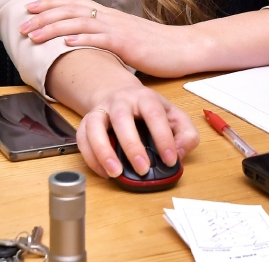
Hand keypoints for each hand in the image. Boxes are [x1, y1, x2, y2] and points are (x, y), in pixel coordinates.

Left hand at [20, 0, 193, 75]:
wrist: (185, 47)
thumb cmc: (159, 47)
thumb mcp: (128, 39)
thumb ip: (108, 38)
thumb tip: (89, 43)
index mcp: (111, 16)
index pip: (75, 4)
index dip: (50, 5)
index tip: (29, 8)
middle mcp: (112, 18)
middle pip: (72, 9)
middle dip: (44, 15)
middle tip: (21, 21)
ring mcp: (120, 29)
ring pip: (80, 22)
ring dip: (53, 27)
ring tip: (33, 35)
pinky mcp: (129, 43)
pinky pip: (101, 38)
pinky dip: (82, 38)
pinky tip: (66, 42)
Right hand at [77, 75, 199, 178]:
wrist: (122, 95)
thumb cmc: (150, 110)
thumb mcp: (174, 116)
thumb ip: (185, 134)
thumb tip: (179, 153)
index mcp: (145, 97)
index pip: (155, 114)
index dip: (163, 137)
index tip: (170, 160)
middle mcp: (120, 101)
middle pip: (122, 119)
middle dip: (132, 146)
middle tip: (143, 169)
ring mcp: (101, 110)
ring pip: (95, 127)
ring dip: (103, 152)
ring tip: (115, 173)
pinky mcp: (86, 123)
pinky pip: (82, 140)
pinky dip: (91, 158)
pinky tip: (105, 172)